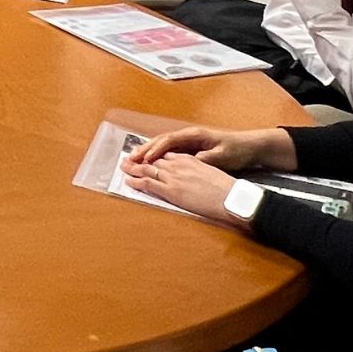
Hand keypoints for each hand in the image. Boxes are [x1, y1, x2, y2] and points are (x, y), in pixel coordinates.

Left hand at [120, 150, 243, 224]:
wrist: (229, 196)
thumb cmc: (225, 188)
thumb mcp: (210, 172)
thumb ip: (198, 170)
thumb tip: (195, 176)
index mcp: (188, 159)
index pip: (166, 154)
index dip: (154, 155)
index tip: (145, 155)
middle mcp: (178, 165)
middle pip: (153, 159)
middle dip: (139, 159)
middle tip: (128, 159)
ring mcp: (173, 177)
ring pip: (147, 169)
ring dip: (133, 168)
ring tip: (123, 167)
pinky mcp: (171, 190)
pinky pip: (149, 184)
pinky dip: (136, 181)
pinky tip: (128, 181)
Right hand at [130, 123, 296, 173]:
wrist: (250, 146)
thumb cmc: (237, 150)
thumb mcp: (223, 155)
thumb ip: (207, 158)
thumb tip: (192, 160)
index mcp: (194, 135)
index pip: (170, 140)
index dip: (156, 149)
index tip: (146, 159)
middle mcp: (188, 136)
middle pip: (161, 140)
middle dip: (144, 149)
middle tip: (129, 158)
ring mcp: (188, 141)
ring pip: (162, 145)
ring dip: (147, 151)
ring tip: (132, 159)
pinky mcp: (190, 148)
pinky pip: (168, 151)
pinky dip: (156, 155)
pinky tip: (148, 162)